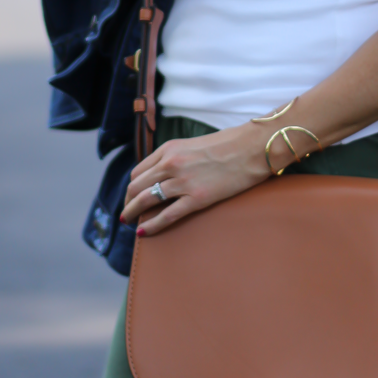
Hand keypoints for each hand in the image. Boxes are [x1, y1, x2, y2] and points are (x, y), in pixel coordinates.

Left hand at [120, 123, 269, 235]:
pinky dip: (152, 225)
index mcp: (168, 149)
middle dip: (128, 202)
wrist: (251, 148)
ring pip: (146, 200)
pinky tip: (143, 232)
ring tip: (128, 222)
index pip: (138, 171)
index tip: (131, 196)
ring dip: (133, 213)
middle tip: (126, 212)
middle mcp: (171, 164)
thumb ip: (175, 158)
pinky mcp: (197, 198)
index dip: (131, 187)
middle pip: (137, 186)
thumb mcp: (192, 145)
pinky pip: (167, 215)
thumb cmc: (227, 145)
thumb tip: (163, 175)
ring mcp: (183, 181)